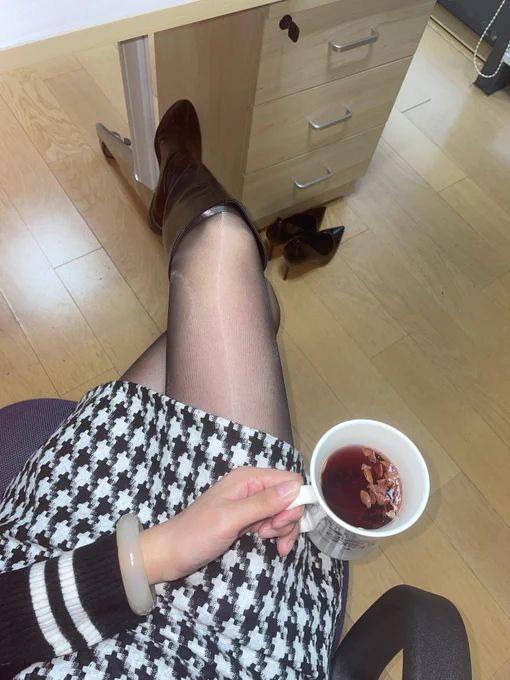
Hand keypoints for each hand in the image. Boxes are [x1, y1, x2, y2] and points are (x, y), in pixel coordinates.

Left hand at [140, 467, 303, 584]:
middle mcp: (251, 486)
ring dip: (283, 528)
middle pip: (290, 496)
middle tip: (271, 534)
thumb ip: (263, 503)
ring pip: (284, 510)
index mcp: (248, 478)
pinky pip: (273, 520)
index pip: (290, 480)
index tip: (280, 523)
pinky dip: (276, 532)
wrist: (170, 554)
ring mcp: (250, 502)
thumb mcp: (230, 519)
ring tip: (267, 541)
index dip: (294, 502)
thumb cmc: (196, 535)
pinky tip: (270, 543)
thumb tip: (295, 488)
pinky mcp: (248, 517)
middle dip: (288, 518)